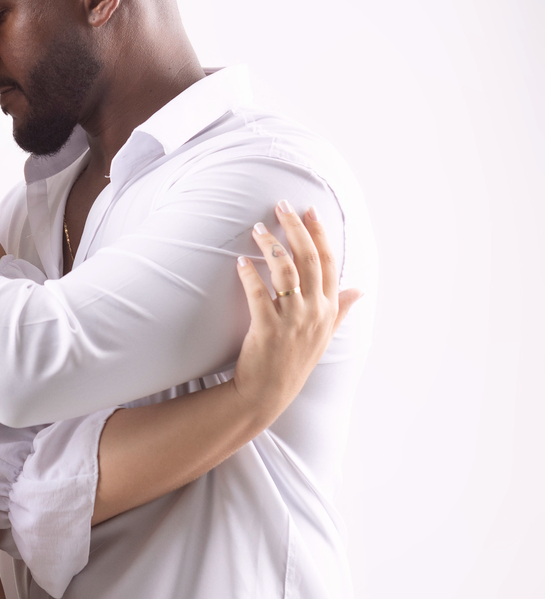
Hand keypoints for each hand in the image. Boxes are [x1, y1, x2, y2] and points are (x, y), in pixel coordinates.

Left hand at [232, 202, 361, 421]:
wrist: (268, 393)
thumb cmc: (296, 361)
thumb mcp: (325, 336)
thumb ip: (340, 309)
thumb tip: (358, 290)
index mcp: (328, 309)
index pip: (329, 262)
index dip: (320, 233)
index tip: (310, 210)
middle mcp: (314, 312)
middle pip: (308, 259)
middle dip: (295, 228)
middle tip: (280, 206)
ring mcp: (293, 321)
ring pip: (285, 271)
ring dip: (271, 245)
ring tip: (257, 229)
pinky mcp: (268, 329)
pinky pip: (258, 294)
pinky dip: (250, 274)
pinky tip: (240, 261)